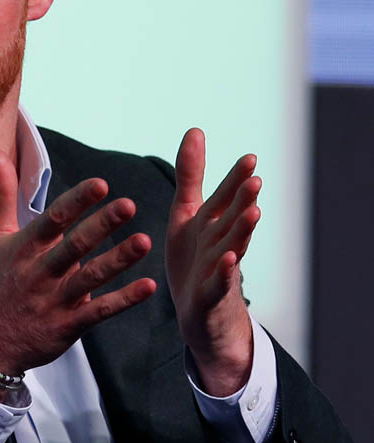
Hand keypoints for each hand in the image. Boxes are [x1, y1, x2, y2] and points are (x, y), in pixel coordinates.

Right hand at [0, 150, 155, 381]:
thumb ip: (2, 195)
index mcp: (23, 248)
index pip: (52, 220)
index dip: (76, 202)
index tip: (100, 184)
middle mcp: (40, 272)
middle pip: (73, 246)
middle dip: (101, 226)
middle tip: (128, 205)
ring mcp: (54, 300)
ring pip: (90, 278)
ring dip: (118, 260)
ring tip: (144, 242)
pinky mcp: (68, 325)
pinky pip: (99, 312)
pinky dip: (124, 300)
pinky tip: (147, 287)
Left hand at [166, 128, 260, 395]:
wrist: (197, 312)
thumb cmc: (193, 257)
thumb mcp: (186, 213)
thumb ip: (191, 175)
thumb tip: (196, 129)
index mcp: (212, 222)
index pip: (227, 196)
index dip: (236, 179)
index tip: (250, 158)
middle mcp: (220, 241)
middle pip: (233, 218)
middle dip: (244, 200)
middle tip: (255, 179)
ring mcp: (218, 268)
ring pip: (232, 246)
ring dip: (243, 231)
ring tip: (253, 213)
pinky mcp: (209, 293)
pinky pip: (218, 281)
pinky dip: (225, 271)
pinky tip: (230, 258)